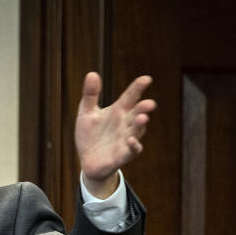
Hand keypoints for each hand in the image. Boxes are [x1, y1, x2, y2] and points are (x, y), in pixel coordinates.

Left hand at [75, 73, 155, 197]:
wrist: (87, 161)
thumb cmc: (90, 135)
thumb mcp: (86, 113)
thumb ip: (90, 95)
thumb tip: (91, 73)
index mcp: (118, 111)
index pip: (130, 97)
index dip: (138, 88)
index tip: (146, 79)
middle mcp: (125, 124)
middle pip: (137, 114)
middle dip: (144, 108)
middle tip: (149, 103)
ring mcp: (125, 140)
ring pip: (137, 131)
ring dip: (140, 125)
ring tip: (142, 118)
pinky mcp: (122, 155)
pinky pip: (131, 151)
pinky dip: (133, 146)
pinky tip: (131, 140)